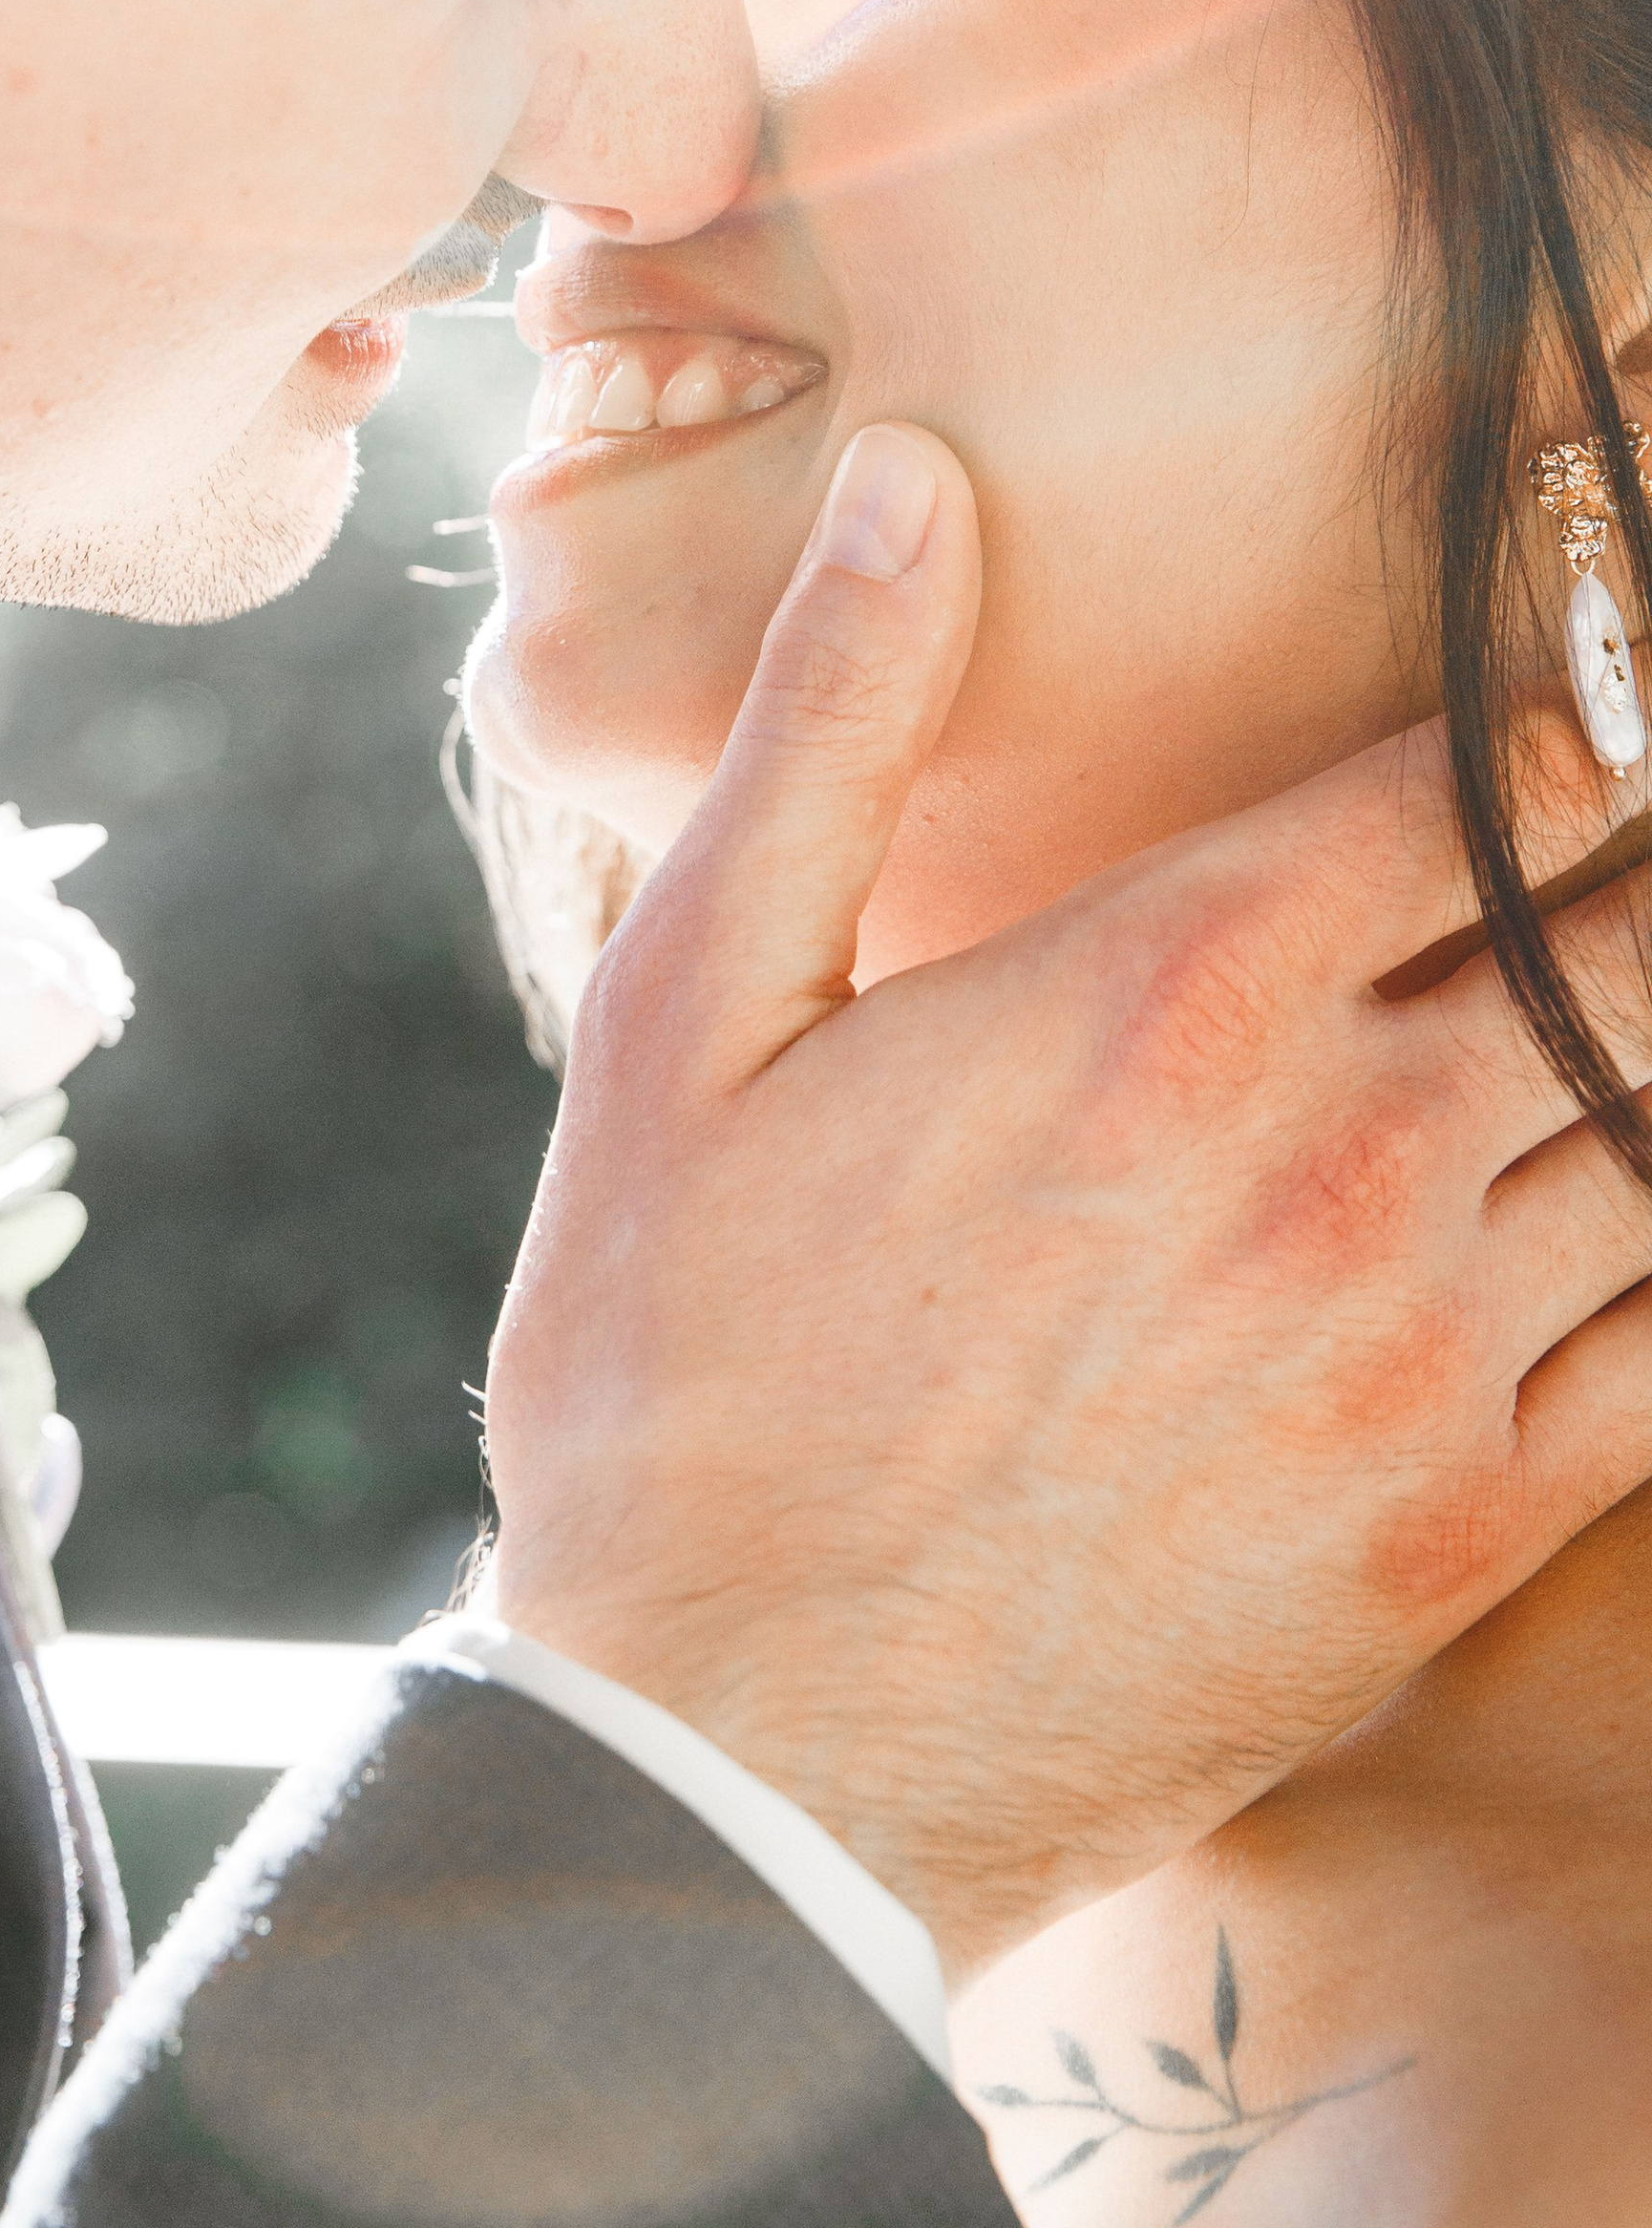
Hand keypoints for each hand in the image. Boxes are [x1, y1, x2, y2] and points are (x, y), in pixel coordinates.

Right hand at [482, 422, 1651, 1981]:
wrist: (726, 1750)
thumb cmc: (673, 1364)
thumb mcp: (686, 1014)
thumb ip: (830, 729)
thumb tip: (922, 477)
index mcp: (1171, 987)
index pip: (1491, 767)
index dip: (1582, 689)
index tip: (1608, 653)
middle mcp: (1343, 1149)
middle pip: (1629, 931)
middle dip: (1650, 857)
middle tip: (1632, 832)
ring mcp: (1422, 1353)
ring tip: (1625, 989)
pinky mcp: (1455, 1531)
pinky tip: (1634, 1213)